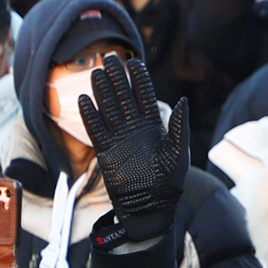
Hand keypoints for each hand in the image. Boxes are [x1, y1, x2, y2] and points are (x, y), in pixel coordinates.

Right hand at [83, 53, 188, 246]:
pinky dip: (90, 115)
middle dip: (117, 78)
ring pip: (108, 109)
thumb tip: (183, 100)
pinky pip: (96, 129)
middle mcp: (135, 129)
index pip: (145, 96)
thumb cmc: (169, 183)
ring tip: (95, 73)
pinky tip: (85, 99)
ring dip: (102, 91)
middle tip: (110, 59)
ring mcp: (119, 138)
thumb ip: (178, 127)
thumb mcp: (178, 153)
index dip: (139, 80)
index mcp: (154, 126)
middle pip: (124, 97)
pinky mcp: (106, 151)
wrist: (150, 207)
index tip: (135, 63)